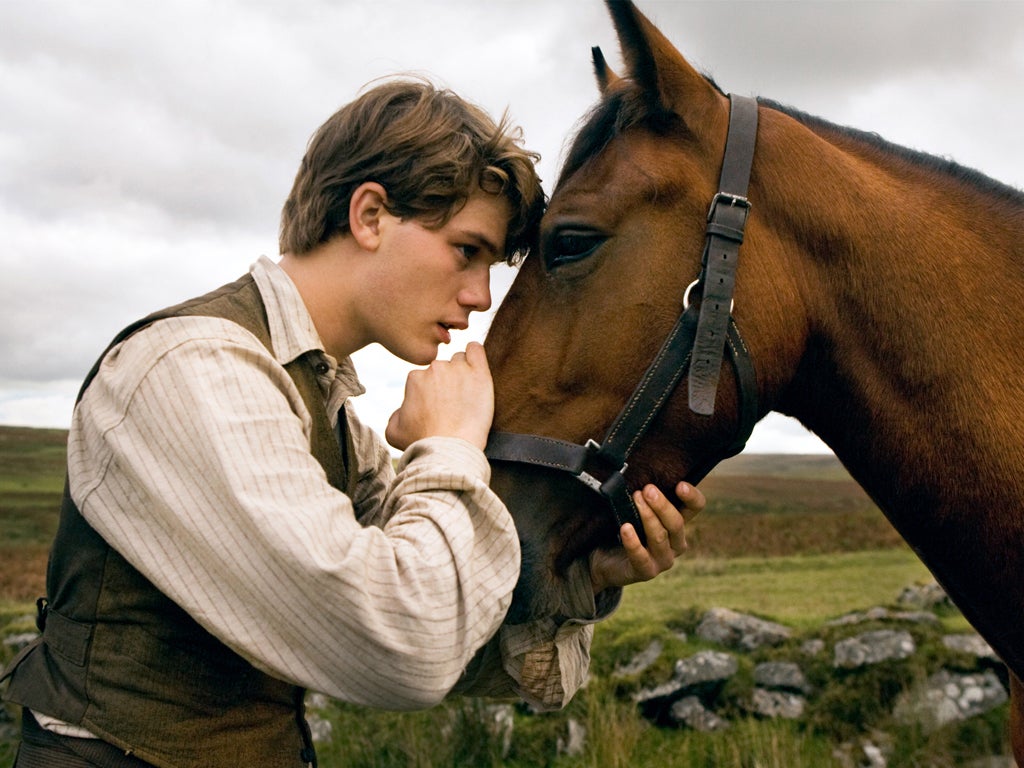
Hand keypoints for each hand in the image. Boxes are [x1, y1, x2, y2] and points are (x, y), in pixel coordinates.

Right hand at [385, 342, 493, 450]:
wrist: (449, 449)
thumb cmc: (422, 443)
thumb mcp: (394, 431)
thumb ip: (396, 414)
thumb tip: (403, 408)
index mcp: (415, 378)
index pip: (425, 377)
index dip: (432, 392)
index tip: (440, 407)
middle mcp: (435, 369)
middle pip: (443, 368)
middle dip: (448, 382)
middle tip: (455, 404)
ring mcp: (458, 369)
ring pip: (460, 360)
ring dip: (463, 372)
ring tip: (468, 394)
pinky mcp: (479, 373)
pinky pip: (476, 350)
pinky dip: (476, 355)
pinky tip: (477, 367)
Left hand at [589, 481, 704, 592]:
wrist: (605, 560)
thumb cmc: (624, 530)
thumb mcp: (637, 511)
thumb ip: (645, 497)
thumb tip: (642, 476)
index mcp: (677, 524)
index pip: (695, 508)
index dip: (692, 497)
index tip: (680, 485)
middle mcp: (676, 543)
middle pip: (677, 523)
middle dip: (662, 505)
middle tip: (647, 490)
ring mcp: (663, 560)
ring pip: (660, 537)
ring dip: (647, 517)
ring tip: (635, 500)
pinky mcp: (646, 572)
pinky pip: (641, 557)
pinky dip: (633, 541)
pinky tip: (625, 528)